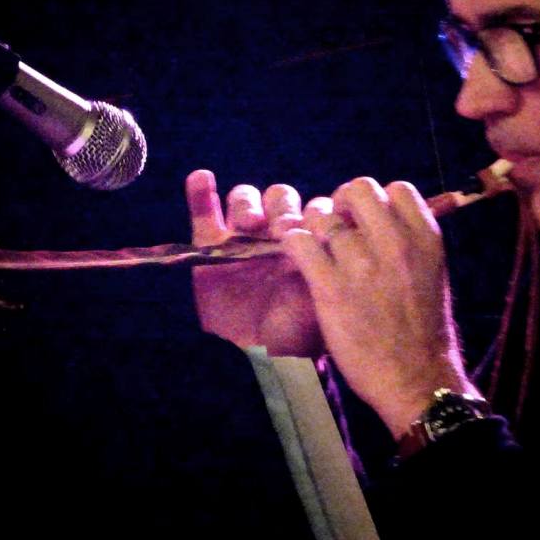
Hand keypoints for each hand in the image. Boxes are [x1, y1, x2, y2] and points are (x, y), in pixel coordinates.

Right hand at [186, 170, 322, 356]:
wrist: (256, 360)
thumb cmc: (295, 336)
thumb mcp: (322, 302)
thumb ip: (327, 270)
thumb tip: (338, 243)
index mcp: (307, 245)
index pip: (313, 209)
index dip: (314, 212)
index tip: (314, 228)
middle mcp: (276, 236)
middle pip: (279, 198)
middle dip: (282, 207)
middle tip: (281, 228)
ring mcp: (241, 240)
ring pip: (245, 200)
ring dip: (248, 203)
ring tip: (249, 223)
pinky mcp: (208, 247)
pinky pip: (203, 212)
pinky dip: (201, 192)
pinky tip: (202, 179)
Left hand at [282, 177, 475, 437]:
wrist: (416, 379)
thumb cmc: (424, 331)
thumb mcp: (432, 274)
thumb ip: (410, 241)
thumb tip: (382, 218)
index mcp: (425, 238)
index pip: (397, 188)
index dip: (377, 200)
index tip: (368, 220)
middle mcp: (395, 243)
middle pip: (356, 189)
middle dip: (341, 203)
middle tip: (336, 227)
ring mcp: (361, 264)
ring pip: (321, 215)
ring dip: (313, 227)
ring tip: (315, 248)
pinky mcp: (330, 287)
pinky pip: (299, 242)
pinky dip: (293, 244)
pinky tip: (299, 259)